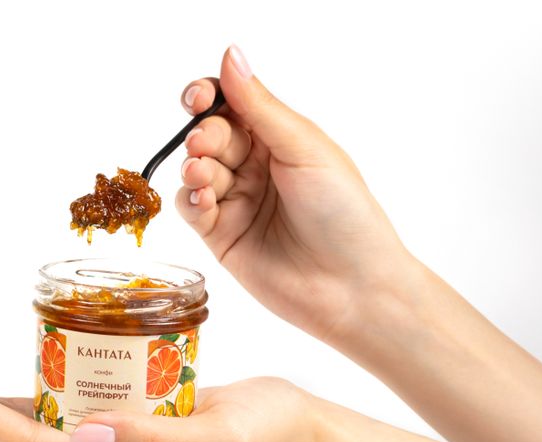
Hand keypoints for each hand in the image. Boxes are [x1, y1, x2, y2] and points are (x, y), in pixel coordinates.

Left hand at [0, 356, 327, 441]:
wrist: (293, 433)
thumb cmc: (262, 434)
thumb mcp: (212, 437)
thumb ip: (149, 437)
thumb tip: (81, 430)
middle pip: (14, 433)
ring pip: (32, 422)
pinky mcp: (125, 420)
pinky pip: (65, 407)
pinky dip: (28, 393)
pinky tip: (3, 384)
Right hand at [177, 46, 414, 342]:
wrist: (351, 286)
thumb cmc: (343, 212)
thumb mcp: (303, 148)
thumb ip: (259, 107)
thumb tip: (231, 54)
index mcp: (280, 139)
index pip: (232, 105)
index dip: (208, 97)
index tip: (197, 97)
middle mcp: (256, 168)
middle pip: (209, 136)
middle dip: (203, 135)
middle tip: (206, 145)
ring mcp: (237, 202)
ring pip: (195, 170)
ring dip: (194, 166)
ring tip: (206, 175)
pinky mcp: (222, 237)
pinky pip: (191, 208)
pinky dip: (190, 199)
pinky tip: (205, 199)